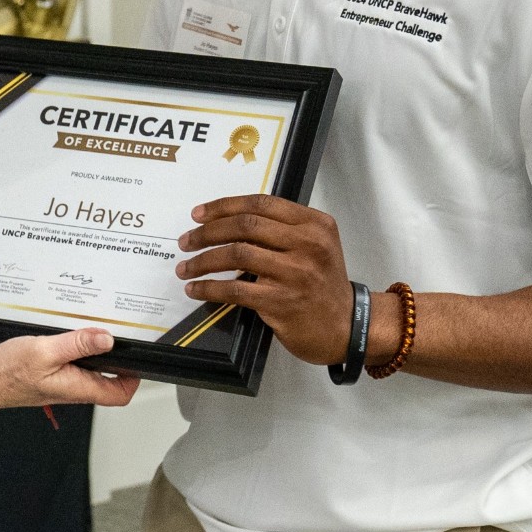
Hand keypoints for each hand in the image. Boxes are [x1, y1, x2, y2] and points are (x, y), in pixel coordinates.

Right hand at [0, 327, 139, 410]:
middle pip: (106, 382)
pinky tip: (65, 334)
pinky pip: (67, 366)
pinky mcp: (43, 377)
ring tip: (95, 330)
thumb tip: (108, 338)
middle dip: (118, 361)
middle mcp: (69, 389)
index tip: (140, 356)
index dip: (135, 378)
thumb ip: (77, 344)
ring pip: (86, 372)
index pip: (119, 393)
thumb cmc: (2, 373)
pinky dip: (73, 351)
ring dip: (95, 353)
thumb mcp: (43, 350)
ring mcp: (56, 384)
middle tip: (122, 337)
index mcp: (75, 388)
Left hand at [175, 194, 360, 366]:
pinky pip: (235, 289)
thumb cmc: (323, 285)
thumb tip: (229, 222)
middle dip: (207, 231)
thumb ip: (282, 230)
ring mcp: (295, 273)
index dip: (224, 206)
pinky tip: (196, 288)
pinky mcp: (282, 302)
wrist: (346, 327)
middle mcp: (308, 244)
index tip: (199, 214)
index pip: (261, 204)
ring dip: (203, 260)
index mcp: (314, 224)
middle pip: (245, 226)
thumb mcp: (315, 246)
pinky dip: (209, 287)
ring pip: (236, 254)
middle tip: (187, 240)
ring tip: (186, 266)